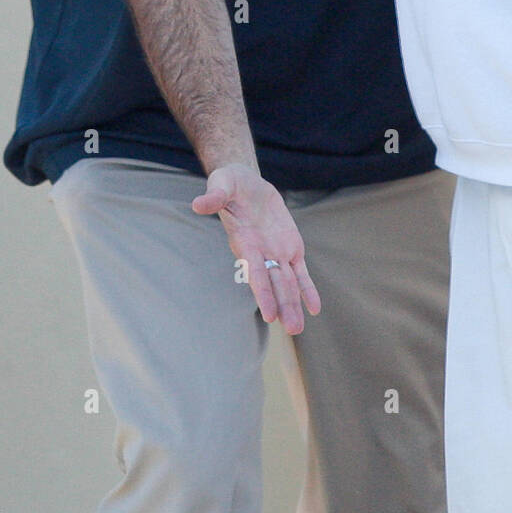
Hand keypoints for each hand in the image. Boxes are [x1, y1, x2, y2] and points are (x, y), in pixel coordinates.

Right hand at [192, 163, 320, 333]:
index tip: (269, 314)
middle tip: (291, 329)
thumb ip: (214, 196)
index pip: (256, 272)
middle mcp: (261, 253)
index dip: (263, 292)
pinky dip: (307, 289)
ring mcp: (277, 252)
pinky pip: (300, 272)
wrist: (246, 183)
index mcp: (245, 243)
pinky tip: (314, 308)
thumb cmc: (229, 184)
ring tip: (297, 329)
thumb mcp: (222, 184)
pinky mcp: (290, 247)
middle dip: (283, 305)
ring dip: (293, 304)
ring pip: (288, 283)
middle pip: (274, 284)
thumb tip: (197, 204)